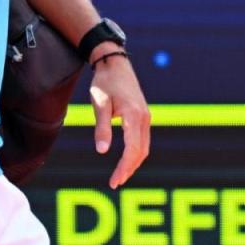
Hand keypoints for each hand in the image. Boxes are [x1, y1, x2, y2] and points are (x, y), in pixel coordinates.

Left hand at [88, 47, 150, 188]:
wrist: (114, 62)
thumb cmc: (104, 82)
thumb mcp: (99, 104)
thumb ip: (101, 128)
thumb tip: (102, 151)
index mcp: (133, 115)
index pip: (132, 149)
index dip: (124, 168)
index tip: (114, 181)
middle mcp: (143, 117)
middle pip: (141, 151)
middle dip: (129, 169)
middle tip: (115, 182)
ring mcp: (145, 116)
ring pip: (144, 147)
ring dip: (134, 162)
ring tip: (120, 175)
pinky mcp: (143, 114)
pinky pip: (143, 139)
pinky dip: (136, 152)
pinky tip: (126, 159)